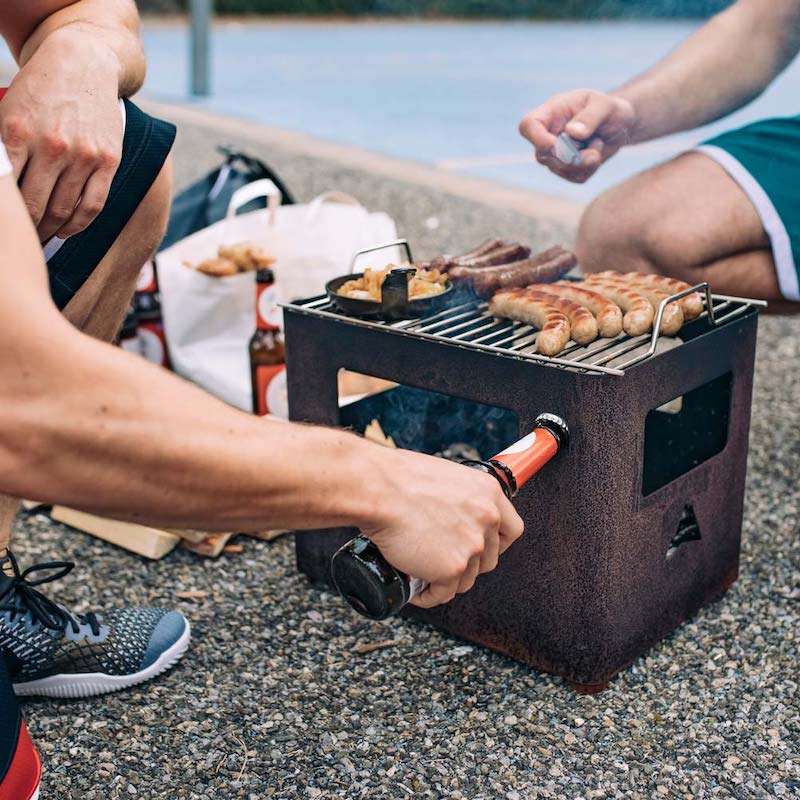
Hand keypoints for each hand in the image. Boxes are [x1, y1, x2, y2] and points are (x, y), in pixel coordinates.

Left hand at [0, 28, 123, 241]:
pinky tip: (67, 231)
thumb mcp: (8, 111)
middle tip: (22, 242)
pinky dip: (78, 225)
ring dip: (50, 231)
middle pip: (36, 207)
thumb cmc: (39, 90)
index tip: (7, 230)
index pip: (8, 192)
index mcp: (18, 132)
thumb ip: (3, 149)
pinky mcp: (108, 160)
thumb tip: (1, 191)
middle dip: (27, 230)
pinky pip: (93, 204)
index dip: (8, 218)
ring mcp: (84, 155)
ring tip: (41, 239)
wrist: (82, 64)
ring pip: (64, 210)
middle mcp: (53, 146)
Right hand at [362, 448, 523, 608]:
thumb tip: (451, 517)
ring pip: (466, 579)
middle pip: (489, 559)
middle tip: (443, 560)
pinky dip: (428, 596)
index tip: (482, 548)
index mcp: (488, 493)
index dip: (497, 543)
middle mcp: (487, 519)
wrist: (379, 489)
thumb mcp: (444, 478)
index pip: (512, 529)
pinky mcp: (451, 568)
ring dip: (446, 581)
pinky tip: (415, 590)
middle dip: (467, 564)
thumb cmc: (399, 477)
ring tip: (424, 574)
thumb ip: (458, 499)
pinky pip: (443, 594)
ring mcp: (472, 545)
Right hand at [519, 89, 634, 182]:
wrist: (620, 125)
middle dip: (569, 157)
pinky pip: (575, 177)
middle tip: (593, 152)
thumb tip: (572, 132)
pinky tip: (596, 153)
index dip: (535, 137)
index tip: (553, 144)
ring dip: (585, 162)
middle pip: (543, 155)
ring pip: (561, 169)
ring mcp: (555, 155)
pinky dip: (590, 169)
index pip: (528, 125)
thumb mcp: (605, 106)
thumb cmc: (609, 109)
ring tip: (598, 143)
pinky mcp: (567, 170)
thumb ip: (590, 117)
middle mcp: (548, 135)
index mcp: (551, 113)